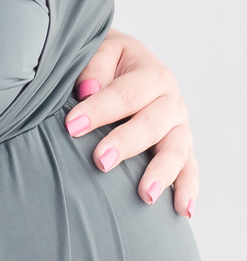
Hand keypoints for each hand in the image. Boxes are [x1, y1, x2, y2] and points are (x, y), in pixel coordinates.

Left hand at [64, 29, 196, 217]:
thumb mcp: (100, 50)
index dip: (99, 110)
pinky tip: (183, 210)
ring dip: (161, 173)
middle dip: (125, 144)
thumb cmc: (107, 62)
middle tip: (100, 161)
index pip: (125, 94)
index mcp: (151, 73)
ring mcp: (179, 126)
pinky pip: (190, 168)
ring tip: (145, 195)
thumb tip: (89, 89)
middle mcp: (171, 100)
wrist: (125, 63)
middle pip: (151, 125)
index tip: (72, 126)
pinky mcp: (182, 146)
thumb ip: (94, 67)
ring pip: (175, 151)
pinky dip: (188, 189)